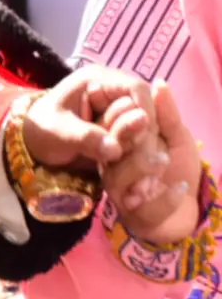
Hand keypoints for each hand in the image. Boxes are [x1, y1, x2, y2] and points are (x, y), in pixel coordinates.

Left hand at [22, 66, 155, 171]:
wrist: (34, 145)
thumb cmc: (41, 129)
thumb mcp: (58, 132)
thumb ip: (86, 138)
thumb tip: (115, 149)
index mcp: (97, 80)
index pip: (137, 89)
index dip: (145, 114)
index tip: (140, 142)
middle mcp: (115, 93)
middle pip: (147, 113)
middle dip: (141, 140)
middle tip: (126, 163)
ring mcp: (121, 114)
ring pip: (148, 133)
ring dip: (139, 155)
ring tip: (120, 173)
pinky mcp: (125, 134)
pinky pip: (142, 147)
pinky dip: (135, 163)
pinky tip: (122, 178)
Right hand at [101, 81, 201, 244]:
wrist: (188, 209)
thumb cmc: (178, 168)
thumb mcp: (177, 137)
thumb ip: (167, 114)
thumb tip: (159, 83)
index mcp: (120, 142)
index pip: (109, 123)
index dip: (122, 112)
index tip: (141, 107)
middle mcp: (113, 165)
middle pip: (109, 147)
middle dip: (126, 133)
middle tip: (146, 123)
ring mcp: (121, 191)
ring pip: (119, 176)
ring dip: (142, 165)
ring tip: (164, 159)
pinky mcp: (135, 215)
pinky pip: (144, 206)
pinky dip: (165, 197)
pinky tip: (180, 187)